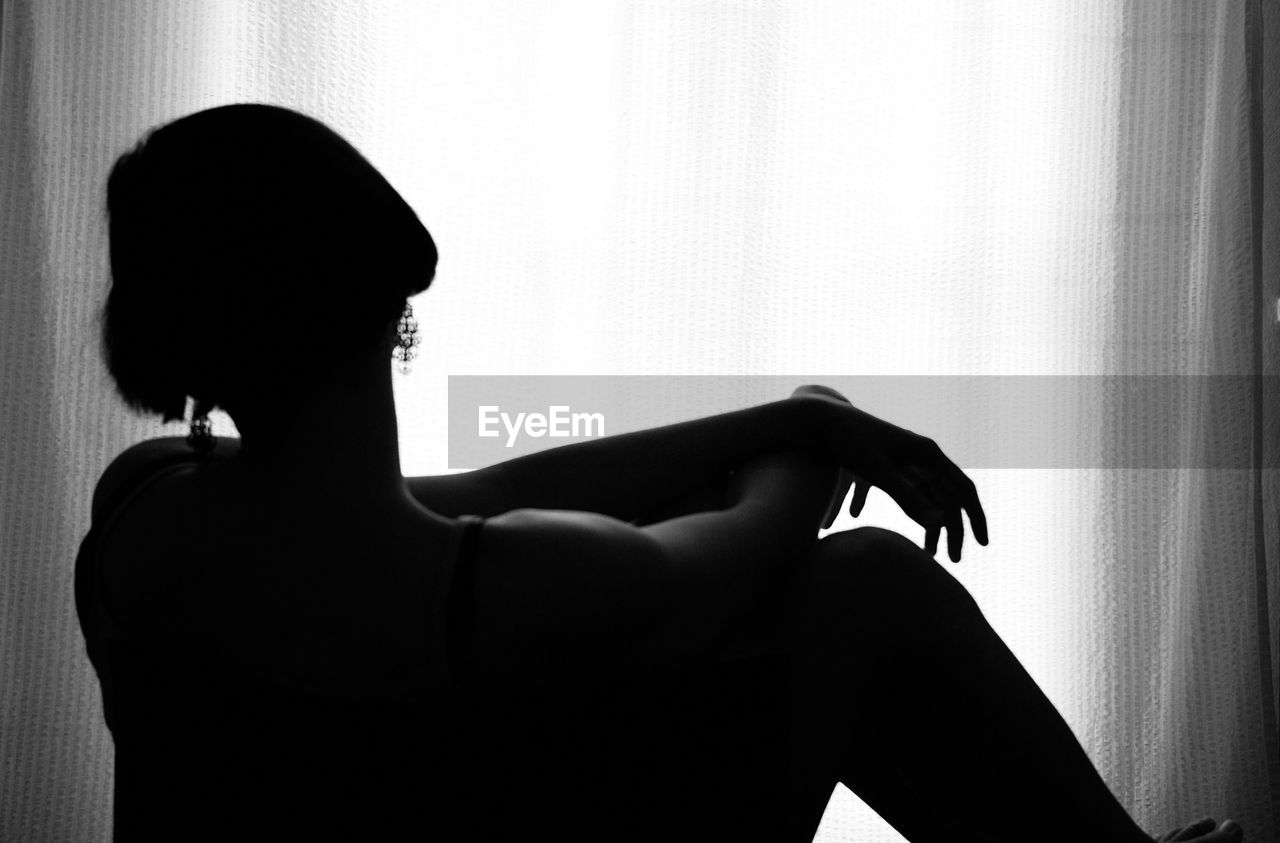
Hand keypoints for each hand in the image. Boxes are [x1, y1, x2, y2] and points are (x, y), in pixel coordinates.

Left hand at [792, 384, 988, 561]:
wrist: (822, 418)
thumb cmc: (849, 441)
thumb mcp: (878, 471)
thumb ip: (907, 497)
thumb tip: (939, 523)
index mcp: (927, 454)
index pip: (964, 489)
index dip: (976, 518)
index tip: (983, 545)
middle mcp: (922, 455)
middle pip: (948, 496)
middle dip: (953, 529)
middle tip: (954, 560)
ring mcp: (907, 459)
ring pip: (929, 496)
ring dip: (932, 524)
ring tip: (930, 554)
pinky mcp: (890, 464)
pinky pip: (910, 492)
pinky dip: (912, 512)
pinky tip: (904, 531)